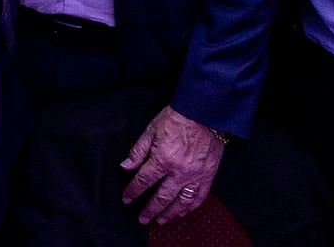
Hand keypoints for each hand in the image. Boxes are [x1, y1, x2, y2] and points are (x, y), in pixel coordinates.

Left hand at [121, 107, 227, 224]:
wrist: (204, 113)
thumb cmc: (177, 118)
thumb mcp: (151, 131)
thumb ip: (138, 152)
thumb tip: (125, 166)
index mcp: (162, 161)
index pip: (143, 182)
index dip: (133, 191)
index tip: (126, 199)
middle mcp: (179, 173)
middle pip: (161, 197)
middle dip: (150, 210)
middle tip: (142, 219)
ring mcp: (195, 176)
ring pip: (181, 202)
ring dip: (169, 213)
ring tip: (160, 220)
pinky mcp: (208, 175)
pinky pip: (200, 196)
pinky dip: (191, 207)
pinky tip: (183, 211)